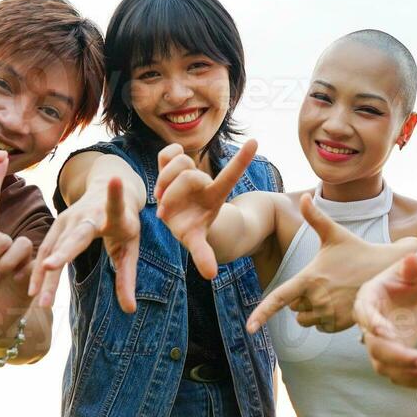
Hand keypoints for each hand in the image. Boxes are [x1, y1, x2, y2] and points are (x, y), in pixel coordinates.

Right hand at [29, 174, 141, 312]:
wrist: (105, 189)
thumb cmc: (123, 223)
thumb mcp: (131, 248)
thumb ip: (128, 278)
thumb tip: (130, 311)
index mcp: (111, 214)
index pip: (114, 206)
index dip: (115, 195)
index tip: (116, 180)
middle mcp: (86, 215)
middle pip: (74, 237)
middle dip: (62, 253)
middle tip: (51, 269)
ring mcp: (68, 218)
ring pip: (54, 247)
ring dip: (46, 273)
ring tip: (40, 300)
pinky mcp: (57, 225)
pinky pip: (45, 248)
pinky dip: (39, 269)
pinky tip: (33, 289)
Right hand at [154, 139, 256, 279]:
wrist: (184, 217)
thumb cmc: (193, 228)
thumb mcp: (198, 242)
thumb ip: (204, 255)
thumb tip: (210, 274)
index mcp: (214, 194)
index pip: (230, 175)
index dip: (241, 160)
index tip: (256, 141)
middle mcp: (202, 181)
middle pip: (189, 175)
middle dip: (174, 191)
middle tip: (164, 209)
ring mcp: (187, 172)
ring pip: (180, 161)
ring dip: (166, 179)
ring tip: (160, 197)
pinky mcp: (171, 166)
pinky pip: (169, 152)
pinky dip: (167, 156)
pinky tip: (161, 172)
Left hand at [246, 194, 415, 333]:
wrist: (387, 270)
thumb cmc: (358, 250)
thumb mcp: (335, 234)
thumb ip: (315, 218)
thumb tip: (304, 196)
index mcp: (310, 278)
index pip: (279, 298)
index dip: (262, 313)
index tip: (249, 328)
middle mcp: (317, 299)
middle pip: (294, 307)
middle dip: (302, 298)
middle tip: (323, 281)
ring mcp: (329, 314)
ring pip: (306, 319)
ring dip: (312, 310)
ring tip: (332, 292)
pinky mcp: (340, 325)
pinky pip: (320, 327)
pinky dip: (325, 319)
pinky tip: (340, 303)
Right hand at [353, 254, 416, 388]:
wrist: (416, 295)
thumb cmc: (412, 278)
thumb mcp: (415, 269)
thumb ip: (413, 266)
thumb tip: (413, 260)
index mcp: (368, 300)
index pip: (365, 314)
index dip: (374, 324)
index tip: (389, 334)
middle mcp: (368, 327)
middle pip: (377, 348)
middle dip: (402, 357)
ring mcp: (379, 346)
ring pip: (388, 368)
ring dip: (413, 374)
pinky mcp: (393, 361)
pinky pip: (401, 377)